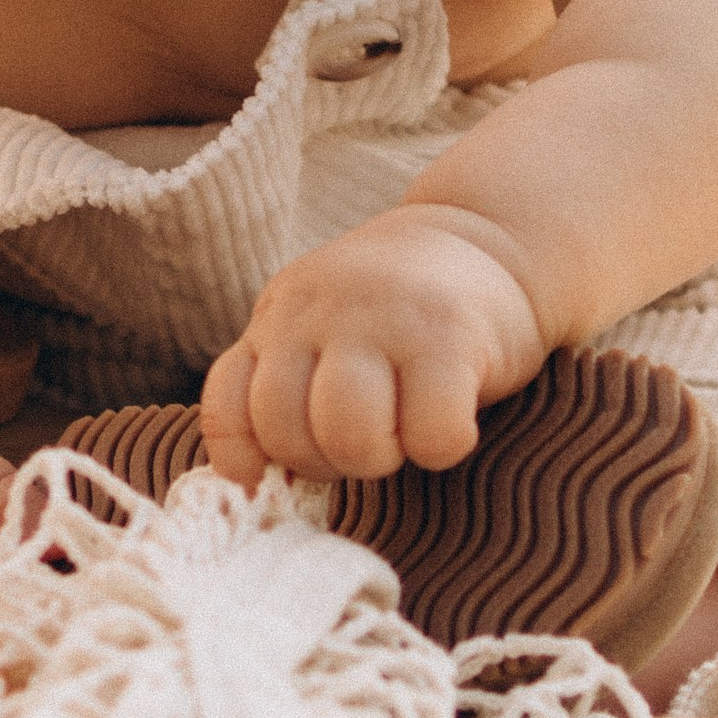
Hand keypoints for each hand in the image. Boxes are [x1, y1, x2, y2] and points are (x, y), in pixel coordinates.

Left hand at [199, 210, 547, 487]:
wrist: (490, 234)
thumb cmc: (400, 310)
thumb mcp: (323, 326)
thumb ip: (289, 383)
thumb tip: (260, 482)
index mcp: (278, 317)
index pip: (227, 405)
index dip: (244, 458)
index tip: (275, 475)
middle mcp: (317, 312)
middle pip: (283, 428)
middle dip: (323, 461)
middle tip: (366, 439)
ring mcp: (381, 318)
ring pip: (347, 435)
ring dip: (379, 456)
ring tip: (405, 430)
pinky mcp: (449, 336)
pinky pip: (431, 433)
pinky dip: (443, 445)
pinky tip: (454, 416)